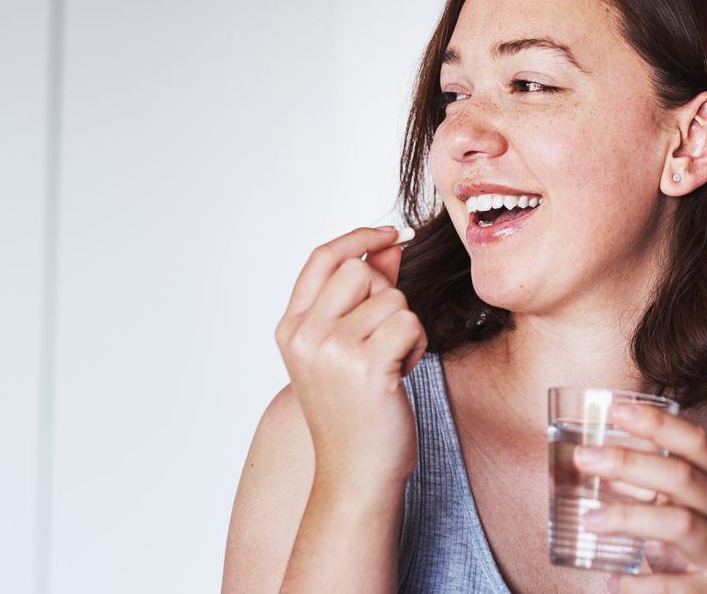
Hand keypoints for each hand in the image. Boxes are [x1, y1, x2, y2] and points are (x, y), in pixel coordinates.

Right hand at [274, 226, 427, 493]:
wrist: (355, 473)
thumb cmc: (355, 411)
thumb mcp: (347, 347)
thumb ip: (364, 293)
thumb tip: (388, 243)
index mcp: (291, 328)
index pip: (322, 259)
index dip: (358, 237)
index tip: (390, 234)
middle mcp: (304, 334)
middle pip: (361, 270)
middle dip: (387, 297)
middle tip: (383, 340)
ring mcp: (331, 350)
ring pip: (392, 298)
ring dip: (405, 327)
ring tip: (389, 363)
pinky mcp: (364, 365)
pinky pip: (409, 323)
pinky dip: (416, 345)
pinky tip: (400, 373)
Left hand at [574, 404, 706, 592]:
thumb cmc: (687, 557)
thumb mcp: (677, 514)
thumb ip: (650, 486)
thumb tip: (593, 455)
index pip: (700, 444)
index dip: (660, 424)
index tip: (616, 411)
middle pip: (685, 477)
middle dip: (629, 462)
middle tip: (583, 458)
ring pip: (682, 524)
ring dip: (628, 516)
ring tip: (588, 519)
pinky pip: (674, 588)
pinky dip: (638, 584)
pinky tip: (612, 580)